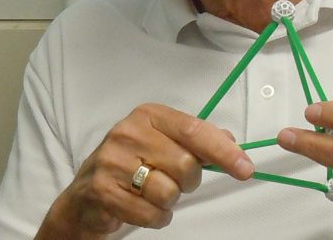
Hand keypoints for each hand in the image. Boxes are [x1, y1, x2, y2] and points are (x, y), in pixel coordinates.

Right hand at [36, 103, 254, 238]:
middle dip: (187, 181)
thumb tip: (230, 140)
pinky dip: (155, 217)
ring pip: (169, 192)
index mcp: (147, 116)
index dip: (223, 151)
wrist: (87, 193)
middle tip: (169, 179)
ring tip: (150, 192)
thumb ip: (196, 140)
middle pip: (186, 165)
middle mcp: (128, 132)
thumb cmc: (131, 164)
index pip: (193, 130)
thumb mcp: (162, 143)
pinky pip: (152, 214)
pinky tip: (140, 206)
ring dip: (168, 201)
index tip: (245, 168)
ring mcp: (112, 161)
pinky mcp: (103, 190)